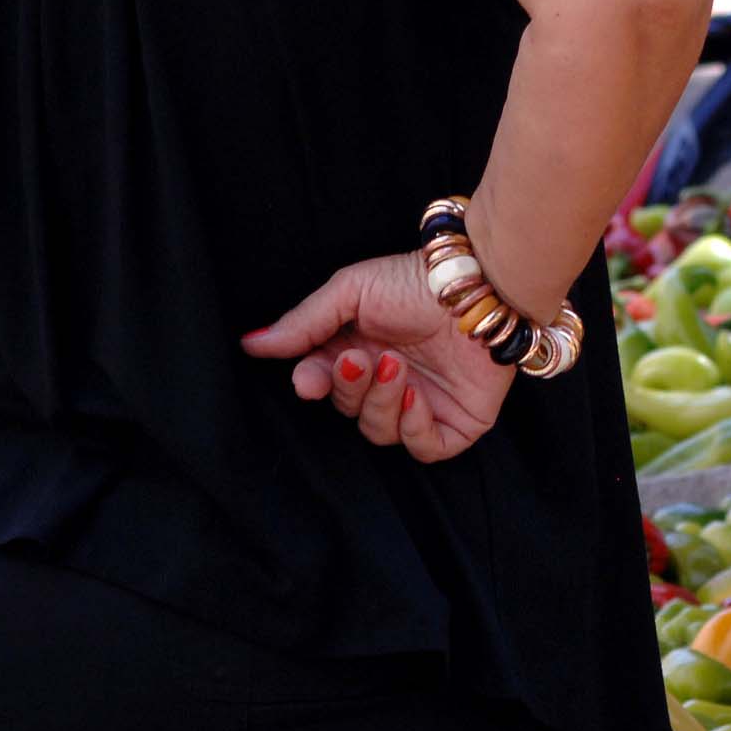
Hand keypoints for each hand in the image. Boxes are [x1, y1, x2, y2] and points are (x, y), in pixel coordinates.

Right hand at [242, 254, 517, 462]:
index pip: (323, 384)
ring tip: (394, 365)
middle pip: (348, 409)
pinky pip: (423, 448)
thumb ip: (303, 323)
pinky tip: (415, 395)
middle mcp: (387, 380)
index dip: (312, 385)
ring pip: (379, 431)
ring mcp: (422, 404)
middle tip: (361, 358)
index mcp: (359, 351)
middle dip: (349, 388)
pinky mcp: (456, 422)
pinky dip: (413, 428)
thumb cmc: (416, 281)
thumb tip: (251, 344)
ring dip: (380, 402)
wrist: (479, 287)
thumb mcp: (350, 292)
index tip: (309, 378)